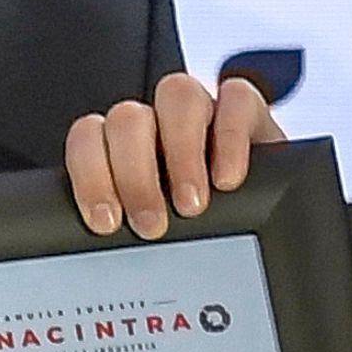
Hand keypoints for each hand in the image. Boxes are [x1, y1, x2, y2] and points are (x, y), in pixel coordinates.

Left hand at [67, 69, 281, 236]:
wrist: (262, 221)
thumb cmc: (196, 234)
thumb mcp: (156, 236)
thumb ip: (126, 232)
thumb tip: (95, 256)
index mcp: (121, 148)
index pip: (89, 137)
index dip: (90, 174)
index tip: (106, 222)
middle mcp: (158, 123)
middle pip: (128, 119)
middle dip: (135, 174)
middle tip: (151, 224)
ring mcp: (202, 110)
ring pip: (177, 96)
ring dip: (180, 153)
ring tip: (191, 206)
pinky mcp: (247, 109)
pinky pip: (236, 98)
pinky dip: (230, 138)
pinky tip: (228, 180)